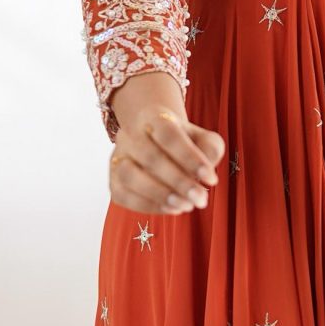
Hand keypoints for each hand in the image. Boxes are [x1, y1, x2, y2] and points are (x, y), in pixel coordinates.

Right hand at [106, 74, 223, 212]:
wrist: (157, 144)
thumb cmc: (185, 142)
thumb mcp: (204, 139)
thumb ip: (210, 150)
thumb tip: (206, 173)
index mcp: (153, 117)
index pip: (168, 134)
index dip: (190, 158)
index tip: (211, 179)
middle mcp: (130, 134)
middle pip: (150, 157)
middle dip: (179, 182)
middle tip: (201, 199)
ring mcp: (118, 157)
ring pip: (130, 176)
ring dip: (160, 195)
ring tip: (186, 206)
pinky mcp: (113, 180)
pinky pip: (124, 195)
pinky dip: (148, 206)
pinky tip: (172, 208)